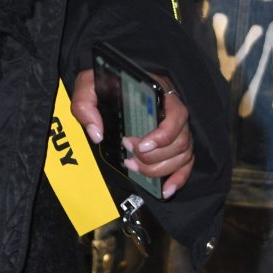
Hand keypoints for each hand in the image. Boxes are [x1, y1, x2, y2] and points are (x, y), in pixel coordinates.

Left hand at [70, 67, 194, 198]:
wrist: (110, 82)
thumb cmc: (104, 82)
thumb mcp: (89, 84)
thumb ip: (85, 104)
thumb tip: (97, 133)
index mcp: (159, 92)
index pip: (176, 115)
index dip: (162, 135)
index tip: (139, 146)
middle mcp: (173, 111)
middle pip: (180, 141)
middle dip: (154, 156)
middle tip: (130, 155)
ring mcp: (177, 129)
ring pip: (183, 154)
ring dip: (159, 168)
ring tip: (134, 167)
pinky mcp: (175, 144)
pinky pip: (186, 163)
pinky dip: (178, 179)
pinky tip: (165, 189)